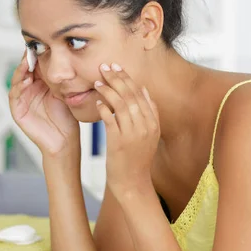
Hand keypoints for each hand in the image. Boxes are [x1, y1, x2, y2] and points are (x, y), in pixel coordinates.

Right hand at [9, 52, 79, 156]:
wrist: (65, 140)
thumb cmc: (67, 117)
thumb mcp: (65, 92)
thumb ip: (60, 77)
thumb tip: (63, 56)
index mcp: (40, 84)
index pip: (35, 65)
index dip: (36, 54)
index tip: (41, 43)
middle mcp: (29, 90)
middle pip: (24, 69)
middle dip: (27, 58)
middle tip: (32, 48)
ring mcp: (22, 100)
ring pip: (17, 79)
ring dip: (21, 69)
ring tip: (27, 61)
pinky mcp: (17, 111)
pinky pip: (14, 95)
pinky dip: (18, 86)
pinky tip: (26, 79)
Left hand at [94, 63, 160, 196]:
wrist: (133, 184)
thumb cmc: (137, 158)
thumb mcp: (148, 134)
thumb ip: (148, 112)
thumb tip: (143, 89)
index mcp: (153, 123)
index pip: (140, 93)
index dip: (128, 78)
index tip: (117, 67)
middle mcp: (146, 126)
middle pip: (131, 95)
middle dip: (117, 78)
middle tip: (104, 67)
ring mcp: (133, 134)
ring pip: (121, 104)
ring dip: (108, 90)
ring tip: (97, 82)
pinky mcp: (119, 142)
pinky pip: (110, 120)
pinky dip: (103, 108)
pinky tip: (97, 102)